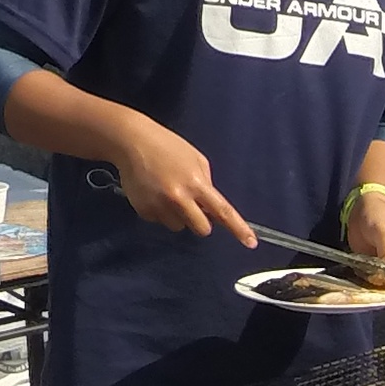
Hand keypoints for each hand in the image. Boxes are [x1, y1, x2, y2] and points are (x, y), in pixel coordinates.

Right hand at [107, 118, 254, 244]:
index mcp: (197, 184)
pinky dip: (159, 211)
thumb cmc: (168, 147)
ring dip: (178, 216)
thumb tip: (210, 207)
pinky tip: (153, 192)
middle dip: (201, 221)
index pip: (223, 211)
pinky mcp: (144, 211)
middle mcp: (179, 199)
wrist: (133, 143)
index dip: (239, 229)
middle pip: (201, 229)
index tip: (251, 243)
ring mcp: (160, 206)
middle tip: (192, 204)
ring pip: (178, 226)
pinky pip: (159, 221)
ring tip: (167, 191)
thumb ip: (206, 184)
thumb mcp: (196, 160)